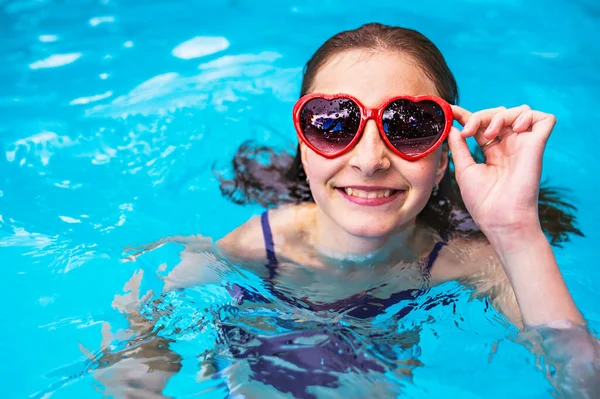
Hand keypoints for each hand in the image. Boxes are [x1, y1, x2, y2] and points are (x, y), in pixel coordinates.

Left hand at [447, 105, 555, 236]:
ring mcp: (524, 145)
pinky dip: (528, 116)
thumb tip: (452, 128)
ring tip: (489, 134)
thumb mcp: (464, 169)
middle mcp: (509, 146)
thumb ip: (459, 147)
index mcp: (492, 151)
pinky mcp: (537, 146)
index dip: (466, 114)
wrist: (500, 218)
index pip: (481, 124)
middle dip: (480, 115)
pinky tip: (514, 129)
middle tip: (468, 131)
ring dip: (500, 115)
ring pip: (520, 111)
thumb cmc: (483, 201)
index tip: (450, 111)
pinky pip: (544, 119)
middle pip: (498, 113)